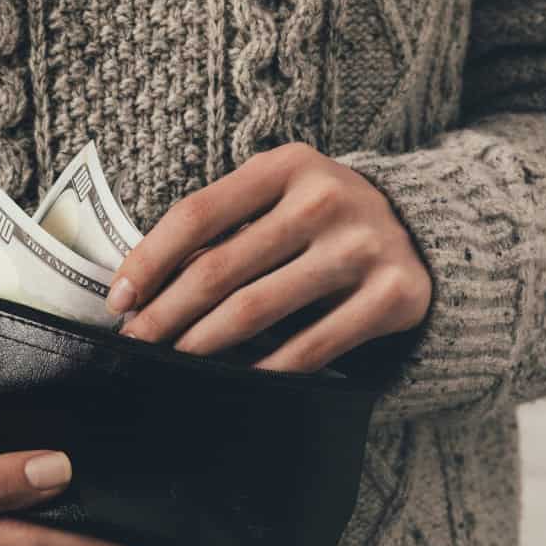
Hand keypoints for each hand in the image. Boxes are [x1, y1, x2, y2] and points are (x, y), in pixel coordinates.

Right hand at [0, 450, 182, 545]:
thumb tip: (60, 467)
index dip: (153, 545)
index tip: (197, 528)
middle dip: (142, 529)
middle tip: (184, 494)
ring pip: (74, 542)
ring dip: (111, 523)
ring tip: (145, 486)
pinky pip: (47, 537)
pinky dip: (77, 519)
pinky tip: (83, 490)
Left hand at [108, 142, 430, 372]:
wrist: (427, 232)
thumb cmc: (324, 220)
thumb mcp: (280, 197)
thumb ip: (225, 226)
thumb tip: (144, 287)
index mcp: (287, 165)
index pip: (196, 214)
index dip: (149, 261)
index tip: (119, 300)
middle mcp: (325, 198)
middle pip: (220, 268)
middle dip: (166, 314)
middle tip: (136, 343)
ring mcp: (363, 247)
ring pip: (256, 310)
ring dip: (202, 345)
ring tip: (173, 363)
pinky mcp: (393, 296)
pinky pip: (310, 347)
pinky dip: (264, 369)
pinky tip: (233, 380)